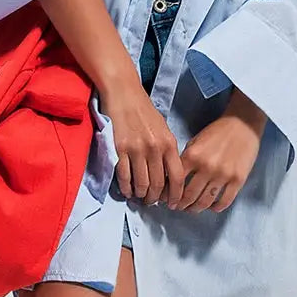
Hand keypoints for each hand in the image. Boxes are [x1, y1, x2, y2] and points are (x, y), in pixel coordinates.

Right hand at [99, 71, 185, 203]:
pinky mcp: (120, 149)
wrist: (124, 93)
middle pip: (158, 184)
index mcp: (169, 144)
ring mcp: (137, 149)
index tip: (173, 204)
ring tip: (139, 197)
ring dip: (140, 195)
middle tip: (152, 202)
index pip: (177, 177)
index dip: (176, 195)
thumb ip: (167, 150)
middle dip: (155, 198)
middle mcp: (155, 148)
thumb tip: (169, 173)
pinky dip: (126, 187)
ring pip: (141, 183)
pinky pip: (124, 176)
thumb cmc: (144, 110)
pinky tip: (127, 190)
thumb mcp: (163, 128)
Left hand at [166, 100, 264, 212]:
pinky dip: (216, 208)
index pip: (175, 182)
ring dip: (196, 209)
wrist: (243, 124)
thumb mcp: (195, 142)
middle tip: (178, 207)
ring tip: (192, 209)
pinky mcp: (238, 180)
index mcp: (193, 156)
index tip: (166, 199)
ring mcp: (223, 175)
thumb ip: (185, 160)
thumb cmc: (217, 132)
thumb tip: (173, 180)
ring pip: (205, 201)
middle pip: (189, 196)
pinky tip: (211, 207)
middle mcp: (207, 167)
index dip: (168, 194)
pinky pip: (224, 201)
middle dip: (181, 205)